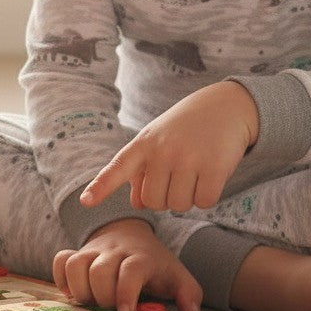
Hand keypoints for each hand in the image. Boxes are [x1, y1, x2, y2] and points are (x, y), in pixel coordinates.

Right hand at [53, 219, 201, 310]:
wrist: (130, 235)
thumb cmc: (154, 264)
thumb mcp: (176, 275)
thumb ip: (188, 292)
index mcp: (141, 257)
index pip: (131, 270)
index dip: (125, 291)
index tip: (125, 310)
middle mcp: (114, 251)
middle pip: (99, 270)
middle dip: (102, 296)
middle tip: (109, 310)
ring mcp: (93, 251)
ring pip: (76, 264)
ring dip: (79, 289)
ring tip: (90, 303)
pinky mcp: (77, 253)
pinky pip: (60, 260)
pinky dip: (61, 279)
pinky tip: (73, 294)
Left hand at [80, 81, 257, 211]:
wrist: (225, 106)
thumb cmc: (184, 128)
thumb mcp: (157, 141)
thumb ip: (141, 170)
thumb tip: (137, 202)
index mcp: (143, 144)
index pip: (118, 167)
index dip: (101, 187)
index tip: (85, 201)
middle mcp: (162, 150)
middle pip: (154, 202)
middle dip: (166, 197)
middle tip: (178, 174)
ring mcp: (187, 157)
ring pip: (179, 205)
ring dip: (188, 197)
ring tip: (194, 171)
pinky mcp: (214, 166)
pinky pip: (204, 202)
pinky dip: (208, 196)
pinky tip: (210, 175)